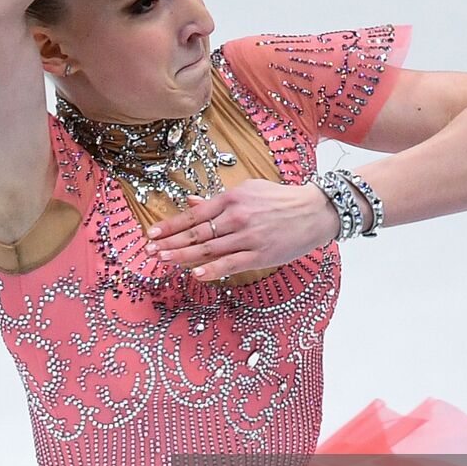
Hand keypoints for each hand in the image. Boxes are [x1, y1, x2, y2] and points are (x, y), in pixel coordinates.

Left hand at [144, 181, 338, 281]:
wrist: (315, 211)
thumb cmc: (281, 200)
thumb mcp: (249, 191)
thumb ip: (219, 200)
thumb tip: (191, 201)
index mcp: (232, 199)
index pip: (194, 214)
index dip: (171, 225)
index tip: (152, 233)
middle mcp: (237, 216)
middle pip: (197, 233)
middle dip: (170, 243)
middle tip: (150, 251)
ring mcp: (248, 236)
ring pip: (210, 249)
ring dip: (184, 256)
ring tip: (164, 261)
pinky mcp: (261, 254)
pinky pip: (232, 263)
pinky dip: (213, 269)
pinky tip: (196, 274)